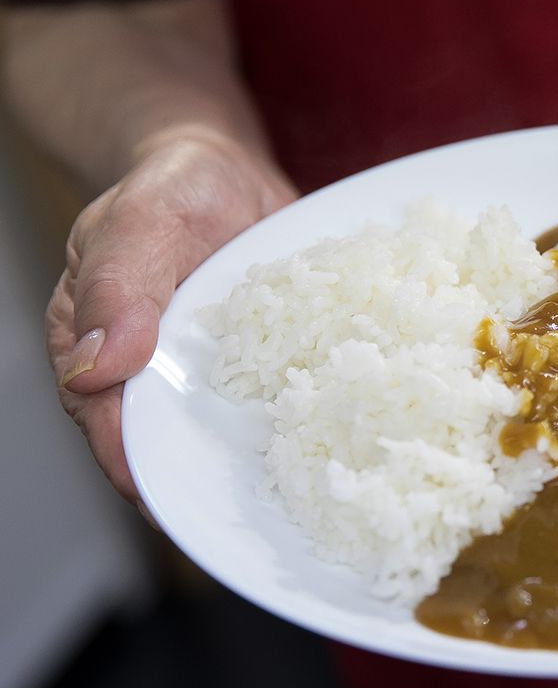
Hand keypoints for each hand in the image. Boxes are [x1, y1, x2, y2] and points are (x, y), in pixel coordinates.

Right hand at [48, 131, 295, 504]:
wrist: (226, 172)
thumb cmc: (174, 186)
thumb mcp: (143, 218)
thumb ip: (119, 284)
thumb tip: (98, 367)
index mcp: (93, 343)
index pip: (103, 419)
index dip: (129, 461)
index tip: (161, 493)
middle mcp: (149, 371)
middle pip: (163, 444)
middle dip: (197, 483)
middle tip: (245, 516)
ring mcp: (205, 374)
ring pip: (219, 435)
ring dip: (251, 464)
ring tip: (296, 495)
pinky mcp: (254, 367)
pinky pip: (268, 404)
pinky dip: (294, 422)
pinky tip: (332, 440)